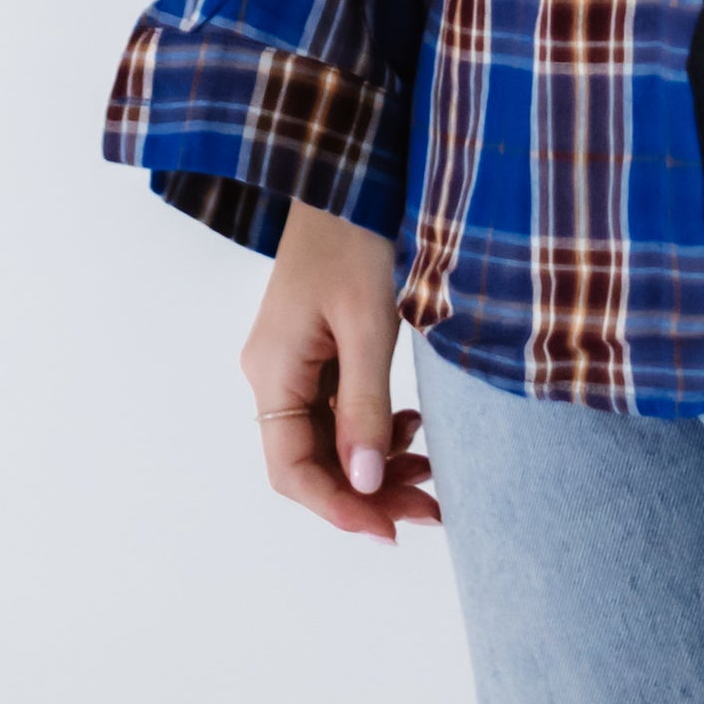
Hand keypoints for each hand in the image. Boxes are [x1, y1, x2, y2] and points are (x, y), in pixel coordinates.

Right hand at [241, 199, 439, 541]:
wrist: (348, 173)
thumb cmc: (354, 239)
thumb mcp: (368, 326)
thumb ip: (364, 408)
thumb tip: (365, 483)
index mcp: (272, 371)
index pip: (291, 470)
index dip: (340, 508)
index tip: (391, 530)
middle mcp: (272, 373)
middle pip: (311, 461)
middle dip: (369, 491)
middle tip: (431, 509)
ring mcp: (293, 362)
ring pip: (328, 440)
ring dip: (375, 463)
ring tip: (430, 471)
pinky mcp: (316, 349)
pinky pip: (337, 410)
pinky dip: (373, 428)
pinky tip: (411, 426)